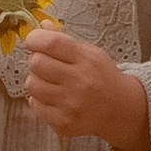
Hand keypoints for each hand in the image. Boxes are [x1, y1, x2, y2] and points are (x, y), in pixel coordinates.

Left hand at [20, 25, 150, 150]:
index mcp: (86, 59)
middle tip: (47, 64)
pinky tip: (53, 97)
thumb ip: (63, 39)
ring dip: (37, 80)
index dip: (35, 39)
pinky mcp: (62, 123)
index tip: (34, 40)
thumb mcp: (90, 52)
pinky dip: (39, 99)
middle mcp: (79, 82)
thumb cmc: (102, 77)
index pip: (51, 43)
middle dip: (37, 60)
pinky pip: (34, 105)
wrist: (118, 110)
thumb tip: (41, 27)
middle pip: (36, 63)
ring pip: (31, 85)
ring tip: (50, 82)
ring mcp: (70, 105)